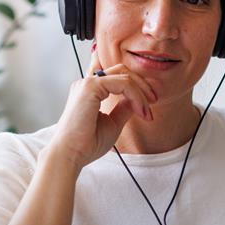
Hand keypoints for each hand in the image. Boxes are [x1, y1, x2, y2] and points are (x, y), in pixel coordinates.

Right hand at [46, 49, 156, 169]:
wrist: (71, 154)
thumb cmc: (86, 144)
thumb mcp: (112, 123)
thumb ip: (123, 109)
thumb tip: (137, 101)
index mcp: (89, 91)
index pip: (116, 77)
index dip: (136, 86)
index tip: (148, 104)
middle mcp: (86, 84)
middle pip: (122, 70)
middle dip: (142, 84)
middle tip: (153, 101)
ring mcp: (87, 83)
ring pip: (125, 76)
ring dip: (141, 93)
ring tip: (146, 112)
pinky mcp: (91, 87)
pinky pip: (123, 83)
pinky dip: (136, 96)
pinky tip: (140, 111)